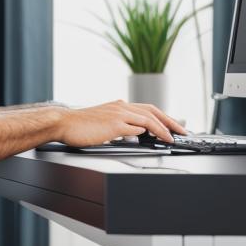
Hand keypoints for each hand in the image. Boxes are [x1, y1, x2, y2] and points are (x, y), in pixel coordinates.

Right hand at [56, 100, 186, 146]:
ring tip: (172, 138)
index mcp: (119, 105)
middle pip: (152, 111)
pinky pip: (136, 128)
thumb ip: (119, 124)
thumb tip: (135, 133)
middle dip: (170, 121)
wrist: (63, 123)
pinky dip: (149, 132)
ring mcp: (118, 114)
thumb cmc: (79, 125)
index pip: (147, 109)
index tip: (173, 125)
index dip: (163, 117)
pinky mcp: (113, 124)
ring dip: (163, 128)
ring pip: (148, 118)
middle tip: (182, 131)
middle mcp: (120, 106)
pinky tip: (155, 139)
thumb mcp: (103, 121)